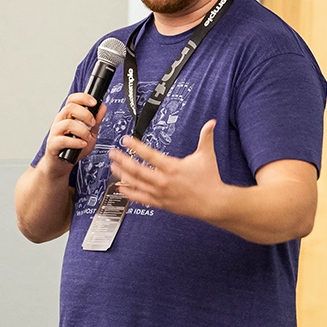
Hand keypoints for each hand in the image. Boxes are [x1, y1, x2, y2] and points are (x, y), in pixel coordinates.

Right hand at [45, 93, 106, 172]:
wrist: (62, 164)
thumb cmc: (74, 148)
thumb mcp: (89, 133)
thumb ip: (96, 121)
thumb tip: (102, 107)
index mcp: (68, 116)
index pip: (72, 99)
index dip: (83, 98)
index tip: (94, 103)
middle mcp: (60, 121)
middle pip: (70, 108)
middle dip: (85, 114)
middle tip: (92, 123)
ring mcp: (55, 132)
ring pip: (67, 123)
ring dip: (82, 131)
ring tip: (87, 138)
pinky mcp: (53, 144)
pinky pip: (63, 140)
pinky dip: (76, 142)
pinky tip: (82, 144)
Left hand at [110, 119, 318, 242]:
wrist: (214, 203)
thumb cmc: (210, 180)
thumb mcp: (207, 156)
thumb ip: (206, 137)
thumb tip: (211, 122)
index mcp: (173, 167)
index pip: (149, 155)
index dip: (136, 146)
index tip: (126, 140)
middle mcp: (164, 181)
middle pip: (137, 170)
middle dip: (123, 160)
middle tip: (112, 153)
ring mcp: (161, 194)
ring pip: (136, 184)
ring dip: (123, 175)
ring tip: (113, 167)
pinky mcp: (161, 203)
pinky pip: (141, 198)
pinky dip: (130, 193)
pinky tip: (121, 188)